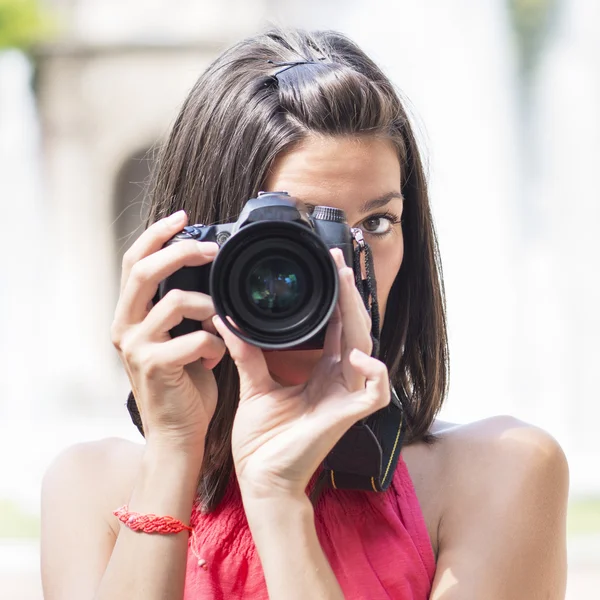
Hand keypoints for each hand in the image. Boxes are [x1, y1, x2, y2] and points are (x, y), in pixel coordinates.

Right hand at [110, 210, 225, 454]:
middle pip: (144, 271)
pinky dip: (214, 344)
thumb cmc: (183, 382)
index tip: (182, 217)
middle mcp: (124, 327)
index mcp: (130, 315)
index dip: (155, 235)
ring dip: (208, 307)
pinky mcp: (154, 366)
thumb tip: (205, 270)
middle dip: (180, 251)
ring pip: (175, 302)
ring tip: (218, 323)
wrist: (178, 431)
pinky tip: (215, 356)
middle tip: (211, 249)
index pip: (134, 262)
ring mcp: (136, 347)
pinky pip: (194, 338)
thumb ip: (181, 306)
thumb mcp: (177, 335)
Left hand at [213, 249, 389, 499]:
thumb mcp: (253, 386)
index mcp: (321, 371)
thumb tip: (227, 320)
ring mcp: (346, 397)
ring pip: (367, 349)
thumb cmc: (262, 439)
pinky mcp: (348, 417)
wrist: (260, 478)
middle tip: (337, 265)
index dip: (335, 298)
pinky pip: (376, 392)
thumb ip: (247, 352)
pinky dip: (372, 372)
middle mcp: (338, 379)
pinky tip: (355, 356)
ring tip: (345, 288)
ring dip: (358, 317)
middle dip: (348, 296)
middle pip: (354, 329)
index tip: (325, 269)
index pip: (336, 327)